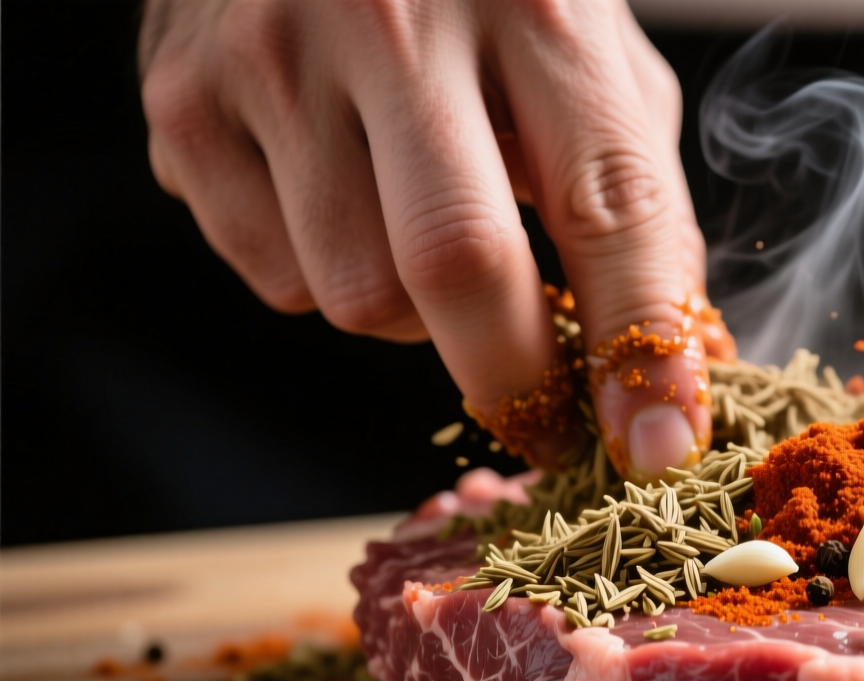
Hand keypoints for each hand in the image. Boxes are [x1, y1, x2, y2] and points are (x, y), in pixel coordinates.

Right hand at [140, 0, 727, 479]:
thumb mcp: (592, 54)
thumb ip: (636, 195)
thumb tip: (672, 366)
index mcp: (536, 3)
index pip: (607, 205)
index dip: (640, 346)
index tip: (659, 445)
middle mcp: (395, 21)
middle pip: (459, 268)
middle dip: (517, 381)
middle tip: (549, 423)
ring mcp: (274, 59)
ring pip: (359, 297)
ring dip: (417, 317)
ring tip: (424, 233)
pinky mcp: (183, 104)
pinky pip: (278, 278)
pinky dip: (331, 275)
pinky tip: (342, 197)